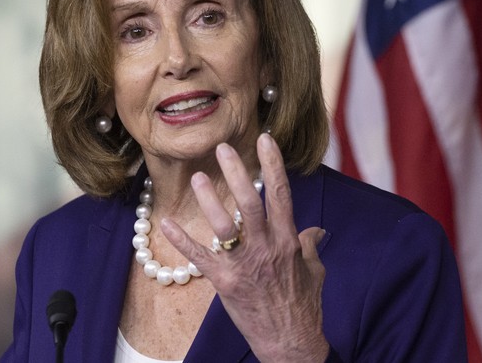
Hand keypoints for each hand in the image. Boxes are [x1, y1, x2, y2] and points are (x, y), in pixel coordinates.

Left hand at [161, 133, 329, 361]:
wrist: (291, 343)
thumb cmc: (304, 307)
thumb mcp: (314, 271)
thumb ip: (309, 245)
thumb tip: (314, 229)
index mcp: (289, 241)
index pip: (281, 194)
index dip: (273, 164)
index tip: (265, 139)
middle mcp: (267, 248)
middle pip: (251, 202)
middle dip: (236, 172)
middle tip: (222, 148)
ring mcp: (245, 265)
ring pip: (225, 225)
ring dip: (209, 200)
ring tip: (196, 177)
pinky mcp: (225, 283)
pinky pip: (200, 257)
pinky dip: (182, 239)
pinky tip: (167, 222)